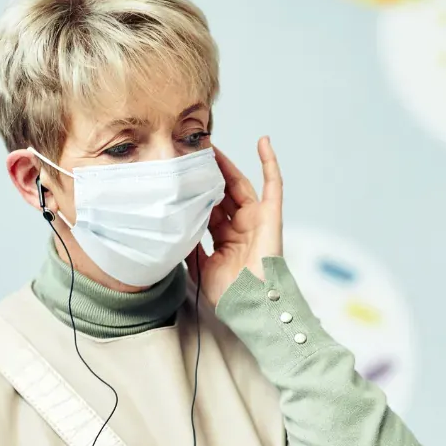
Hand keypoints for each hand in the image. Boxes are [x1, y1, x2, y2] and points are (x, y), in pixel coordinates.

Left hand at [186, 137, 283, 305]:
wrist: (248, 303)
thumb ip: (188, 246)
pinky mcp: (272, 216)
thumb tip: (172, 229)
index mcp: (225, 239)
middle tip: (191, 153)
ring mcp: (257, 220)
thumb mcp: (198, 266)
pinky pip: (273, 185)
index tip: (181, 174)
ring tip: (210, 145)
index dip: (196, 191)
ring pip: (240, 185)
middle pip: (222, 193)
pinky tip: (262, 142)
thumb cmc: (228, 293)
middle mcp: (241, 227)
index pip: (209, 208)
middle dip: (208, 174)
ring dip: (227, 165)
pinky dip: (269, 162)